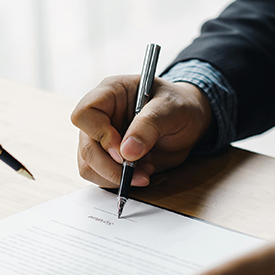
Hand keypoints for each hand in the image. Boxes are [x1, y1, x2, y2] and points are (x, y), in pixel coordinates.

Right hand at [71, 75, 211, 187]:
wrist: (188, 122)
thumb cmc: (179, 105)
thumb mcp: (171, 109)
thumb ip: (149, 125)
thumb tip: (127, 152)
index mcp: (110, 93)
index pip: (85, 114)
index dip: (100, 135)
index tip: (123, 152)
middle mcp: (99, 116)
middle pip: (86, 146)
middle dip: (109, 166)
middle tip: (135, 171)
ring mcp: (100, 139)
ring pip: (88, 166)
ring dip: (115, 176)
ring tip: (144, 171)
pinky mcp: (106, 158)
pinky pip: (99, 176)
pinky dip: (119, 181)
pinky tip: (140, 173)